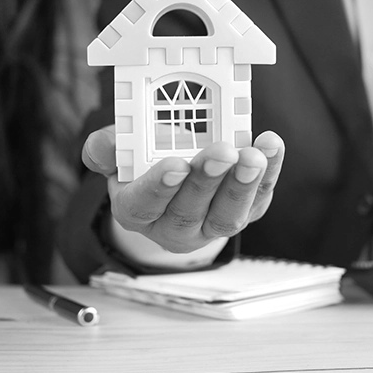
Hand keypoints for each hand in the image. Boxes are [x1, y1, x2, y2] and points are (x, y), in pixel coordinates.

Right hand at [82, 125, 284, 252]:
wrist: (180, 171)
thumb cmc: (147, 159)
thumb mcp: (121, 151)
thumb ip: (107, 148)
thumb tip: (101, 147)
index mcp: (137, 211)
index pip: (144, 205)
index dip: (160, 187)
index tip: (176, 164)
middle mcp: (174, 227)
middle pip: (189, 211)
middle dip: (207, 181)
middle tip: (222, 152)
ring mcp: (213, 224)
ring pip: (227, 215)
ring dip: (243, 185)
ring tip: (253, 156)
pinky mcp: (246, 212)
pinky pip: (259, 198)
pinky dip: (270, 172)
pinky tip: (271, 146)